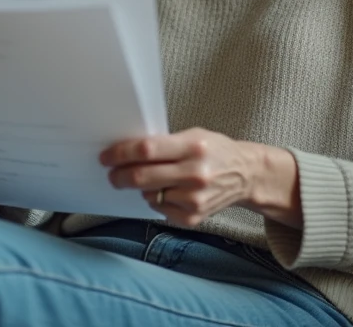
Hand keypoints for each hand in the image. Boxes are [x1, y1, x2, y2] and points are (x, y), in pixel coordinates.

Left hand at [100, 128, 300, 228]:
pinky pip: (160, 209)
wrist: (246, 175)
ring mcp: (195, 198)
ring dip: (142, 188)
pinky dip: (157, 200)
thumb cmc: (215, 151)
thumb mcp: (193, 136)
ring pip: (149, 195)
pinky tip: (169, 191)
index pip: (147, 150)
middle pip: (143, 177)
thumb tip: (126, 152)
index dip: (121, 154)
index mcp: (193, 146)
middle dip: (120, 176)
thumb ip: (164, 144)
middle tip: (112, 174)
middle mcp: (195, 173)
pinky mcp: (194, 216)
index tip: (106, 157)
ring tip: (152, 180)